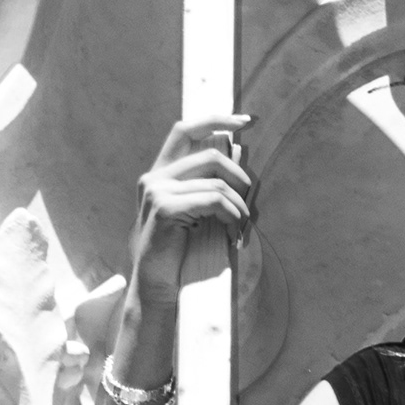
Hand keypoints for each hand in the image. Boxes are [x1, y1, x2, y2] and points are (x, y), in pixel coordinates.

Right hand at [120, 109, 256, 333]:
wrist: (157, 286)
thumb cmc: (179, 249)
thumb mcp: (192, 209)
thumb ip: (204, 182)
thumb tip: (238, 154)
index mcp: (159, 173)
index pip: (185, 129)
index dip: (216, 119)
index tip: (246, 120)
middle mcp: (154, 177)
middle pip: (209, 153)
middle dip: (237, 171)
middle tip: (250, 192)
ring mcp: (157, 192)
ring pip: (216, 182)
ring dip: (238, 203)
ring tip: (241, 223)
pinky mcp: (164, 208)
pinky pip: (213, 200)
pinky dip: (231, 214)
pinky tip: (234, 230)